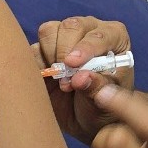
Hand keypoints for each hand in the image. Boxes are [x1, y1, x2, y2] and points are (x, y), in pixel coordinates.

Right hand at [34, 16, 133, 144]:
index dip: (86, 47)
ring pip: (49, 31)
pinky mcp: (43, 50)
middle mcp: (90, 31)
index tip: (73, 64)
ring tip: (58, 79)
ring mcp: (65, 38)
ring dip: (50, 55)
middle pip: (72, 26)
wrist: (85, 121)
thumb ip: (96, 88)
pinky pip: (33, 48)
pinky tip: (45, 79)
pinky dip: (36, 63)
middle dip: (64, 51)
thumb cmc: (103, 107)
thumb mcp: (105, 103)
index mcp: (114, 37)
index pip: (100, 34)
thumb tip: (81, 78)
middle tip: (65, 78)